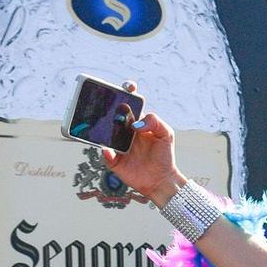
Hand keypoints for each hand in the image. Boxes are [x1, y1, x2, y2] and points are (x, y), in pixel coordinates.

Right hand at [98, 83, 182, 205]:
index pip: (130, 103)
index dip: (126, 92)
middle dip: (106, 106)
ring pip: (103, 133)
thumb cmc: (164, 154)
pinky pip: (105, 153)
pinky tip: (109, 150)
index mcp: (137, 121)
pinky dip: (106, 152)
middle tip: (105, 102)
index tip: (128, 87)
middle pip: (112, 115)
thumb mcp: (166, 134)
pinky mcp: (114, 159)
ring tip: (100, 125)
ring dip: (100, 128)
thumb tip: (135, 124)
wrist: (161, 179)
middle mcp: (124, 131)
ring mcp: (117, 144)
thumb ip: (155, 122)